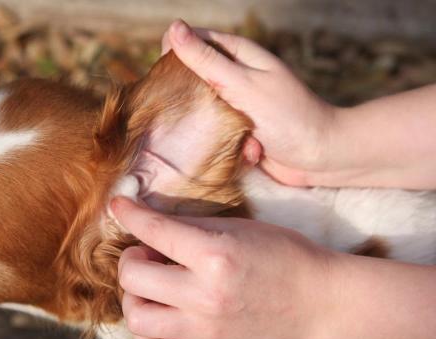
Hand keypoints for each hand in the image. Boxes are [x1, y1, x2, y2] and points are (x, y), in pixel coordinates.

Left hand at [112, 197, 333, 338]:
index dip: (128, 213)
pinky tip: (162, 315)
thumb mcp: (235, 227)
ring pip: (136, 319)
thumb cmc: (280, 254)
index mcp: (214, 257)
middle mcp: (206, 297)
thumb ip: (187, 228)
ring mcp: (206, 331)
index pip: (153, 231)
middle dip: (131, 259)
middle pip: (133, 279)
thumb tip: (144, 224)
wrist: (317, 300)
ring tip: (154, 287)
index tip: (118, 205)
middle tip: (148, 254)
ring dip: (135, 297)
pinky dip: (149, 333)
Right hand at [161, 20, 338, 186]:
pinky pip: (212, 134)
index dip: (173, 55)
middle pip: (189, 78)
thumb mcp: (243, 84)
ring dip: (208, 126)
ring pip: (197, 110)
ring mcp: (232, 104)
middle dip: (189, 98)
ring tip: (234, 134)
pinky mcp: (234, 130)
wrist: (321, 157)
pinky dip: (224, 143)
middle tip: (208, 114)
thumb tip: (173, 28)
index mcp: (236, 53)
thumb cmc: (288, 116)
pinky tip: (247, 150)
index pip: (189, 41)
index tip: (170, 80)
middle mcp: (232, 76)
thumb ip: (207, 60)